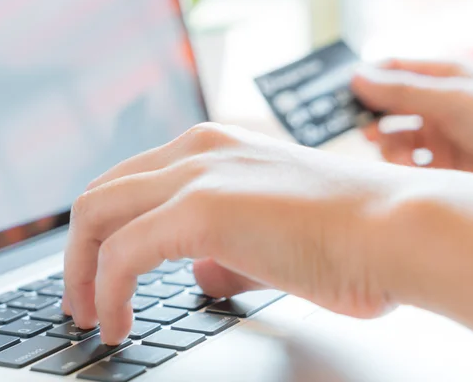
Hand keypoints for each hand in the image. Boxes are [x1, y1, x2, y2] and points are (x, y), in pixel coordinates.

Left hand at [62, 123, 410, 344]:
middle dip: (78, 251)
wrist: (393, 230)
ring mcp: (196, 174)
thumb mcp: (269, 238)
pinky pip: (122, 253)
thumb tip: (198, 274)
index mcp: (212, 148)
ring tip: (89, 314)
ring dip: (81, 270)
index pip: (130, 183)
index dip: (104, 230)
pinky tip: (116, 323)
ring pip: (96, 214)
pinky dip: (106, 290)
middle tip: (80, 297)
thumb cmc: (346, 235)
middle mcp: (197, 149)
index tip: (97, 270)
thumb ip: (226, 253)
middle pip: (100, 194)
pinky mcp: (201, 209)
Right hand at [351, 59, 472, 175]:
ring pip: (394, 137)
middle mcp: (437, 103)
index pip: (393, 69)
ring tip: (397, 157)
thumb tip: (356, 77)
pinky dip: (400, 167)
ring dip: (388, 147)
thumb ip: (401, 91)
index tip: (343, 94)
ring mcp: (438, 134)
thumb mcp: (450, 100)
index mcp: (443, 76)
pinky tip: (407, 171)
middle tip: (367, 132)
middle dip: (375, 119)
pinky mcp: (440, 164)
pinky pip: (406, 163)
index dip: (368, 79)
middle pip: (389, 106)